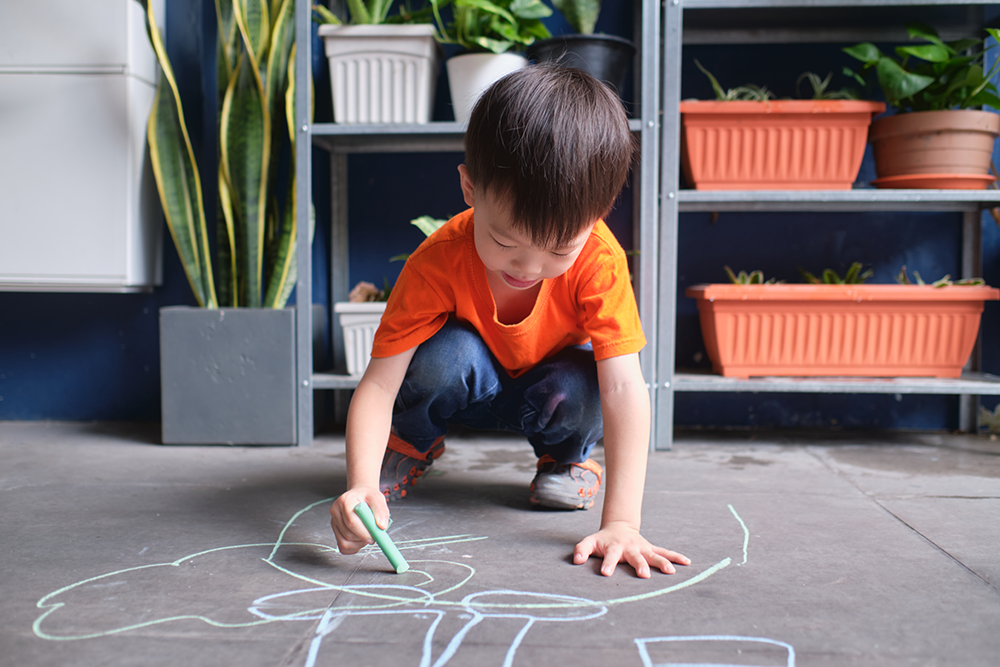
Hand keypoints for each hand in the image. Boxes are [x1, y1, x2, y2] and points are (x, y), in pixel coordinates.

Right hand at [330, 488, 388, 554]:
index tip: (375, 536)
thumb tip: (382, 526)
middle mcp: (336, 511)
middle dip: (363, 538)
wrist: (360, 496)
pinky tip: (361, 539)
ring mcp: (334, 521)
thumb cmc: (368, 497)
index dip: (364, 532)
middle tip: (374, 535)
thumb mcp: (378, 499)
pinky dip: (354, 547)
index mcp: (346, 501)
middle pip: (348, 534)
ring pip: (345, 542)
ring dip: (359, 543)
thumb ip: (381, 511)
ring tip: (367, 534)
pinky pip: (343, 547)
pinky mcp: (335, 530)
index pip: (352, 522)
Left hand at [573, 521, 690, 577]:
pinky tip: (687, 562)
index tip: (606, 573)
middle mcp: (630, 548)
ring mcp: (642, 548)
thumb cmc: (602, 540)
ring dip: (662, 562)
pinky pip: (665, 552)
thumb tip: (576, 561)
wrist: (618, 527)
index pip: (609, 556)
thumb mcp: (589, 542)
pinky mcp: (651, 549)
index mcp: (614, 548)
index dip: (607, 564)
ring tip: (670, 571)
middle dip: (639, 565)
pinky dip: (676, 557)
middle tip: (643, 575)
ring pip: (653, 555)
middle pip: (635, 557)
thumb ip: (581, 550)